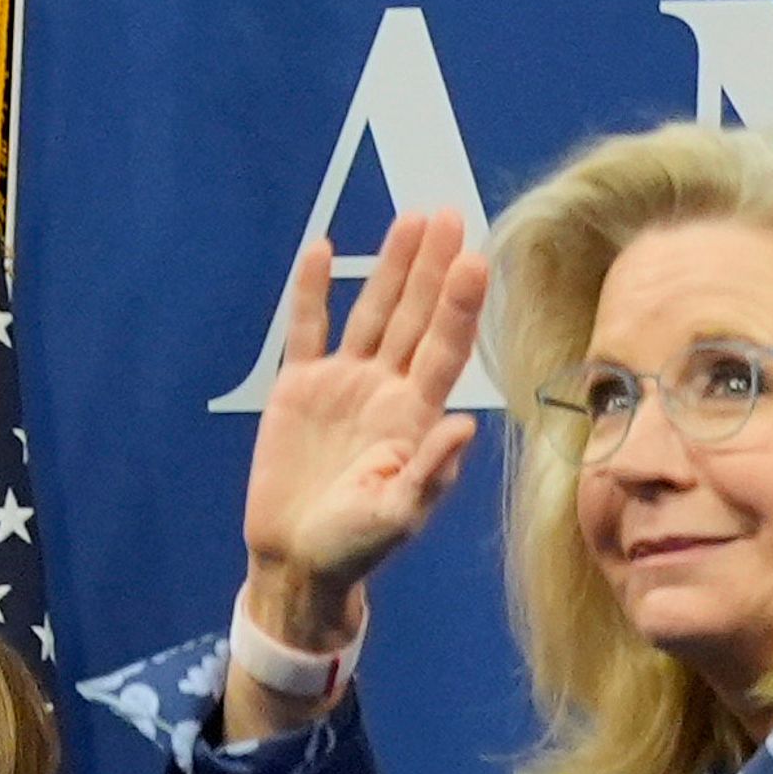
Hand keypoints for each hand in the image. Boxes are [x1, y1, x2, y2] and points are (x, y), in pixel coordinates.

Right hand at [232, 209, 488, 715]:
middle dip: (431, 268)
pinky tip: (322, 248)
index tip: (473, 259)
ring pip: (371, 311)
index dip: (458, 305)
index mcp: (415, 417)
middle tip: (447, 214)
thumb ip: (431, 471)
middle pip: (414, 317)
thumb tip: (466, 426)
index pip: (444, 350)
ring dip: (389, 266)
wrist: (299, 559)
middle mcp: (386, 390)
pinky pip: (307, 328)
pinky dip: (313, 290)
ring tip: (410, 218)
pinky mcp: (299, 387)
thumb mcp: (399, 516)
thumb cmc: (357, 547)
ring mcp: (344, 383)